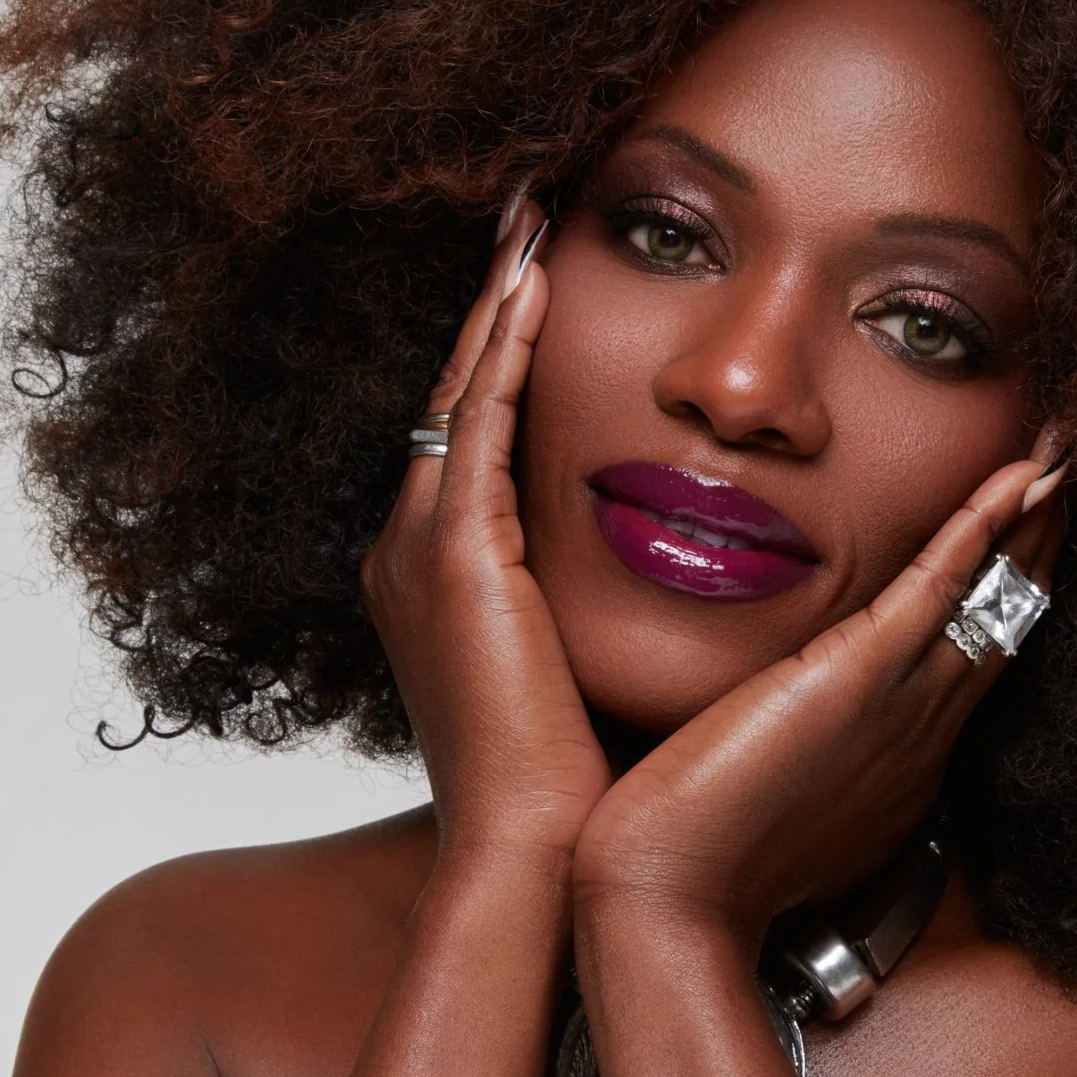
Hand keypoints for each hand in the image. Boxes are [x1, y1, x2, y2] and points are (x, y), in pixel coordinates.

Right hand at [362, 201, 611, 874]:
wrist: (533, 859)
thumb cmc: (573, 789)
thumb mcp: (578, 672)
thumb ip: (594, 607)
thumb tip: (667, 573)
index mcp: (438, 582)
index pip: (473, 437)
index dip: (503, 355)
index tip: (542, 283)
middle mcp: (409, 555)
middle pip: (455, 395)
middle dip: (491, 306)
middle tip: (525, 216)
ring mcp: (419, 554)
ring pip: (461, 394)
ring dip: (497, 304)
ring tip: (528, 221)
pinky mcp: (454, 561)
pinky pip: (479, 426)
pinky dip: (503, 352)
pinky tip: (535, 288)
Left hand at [571, 444, 1066, 950]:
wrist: (670, 899)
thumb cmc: (700, 863)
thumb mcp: (770, 803)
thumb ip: (798, 763)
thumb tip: (786, 737)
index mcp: (901, 763)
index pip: (972, 661)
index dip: (1007, 597)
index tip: (1029, 543)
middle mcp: (921, 733)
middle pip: (1004, 622)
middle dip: (1041, 547)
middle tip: (1076, 482)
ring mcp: (901, 704)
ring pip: (993, 597)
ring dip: (1033, 524)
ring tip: (1066, 461)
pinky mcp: (861, 677)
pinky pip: (941, 587)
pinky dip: (985, 526)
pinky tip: (1024, 480)